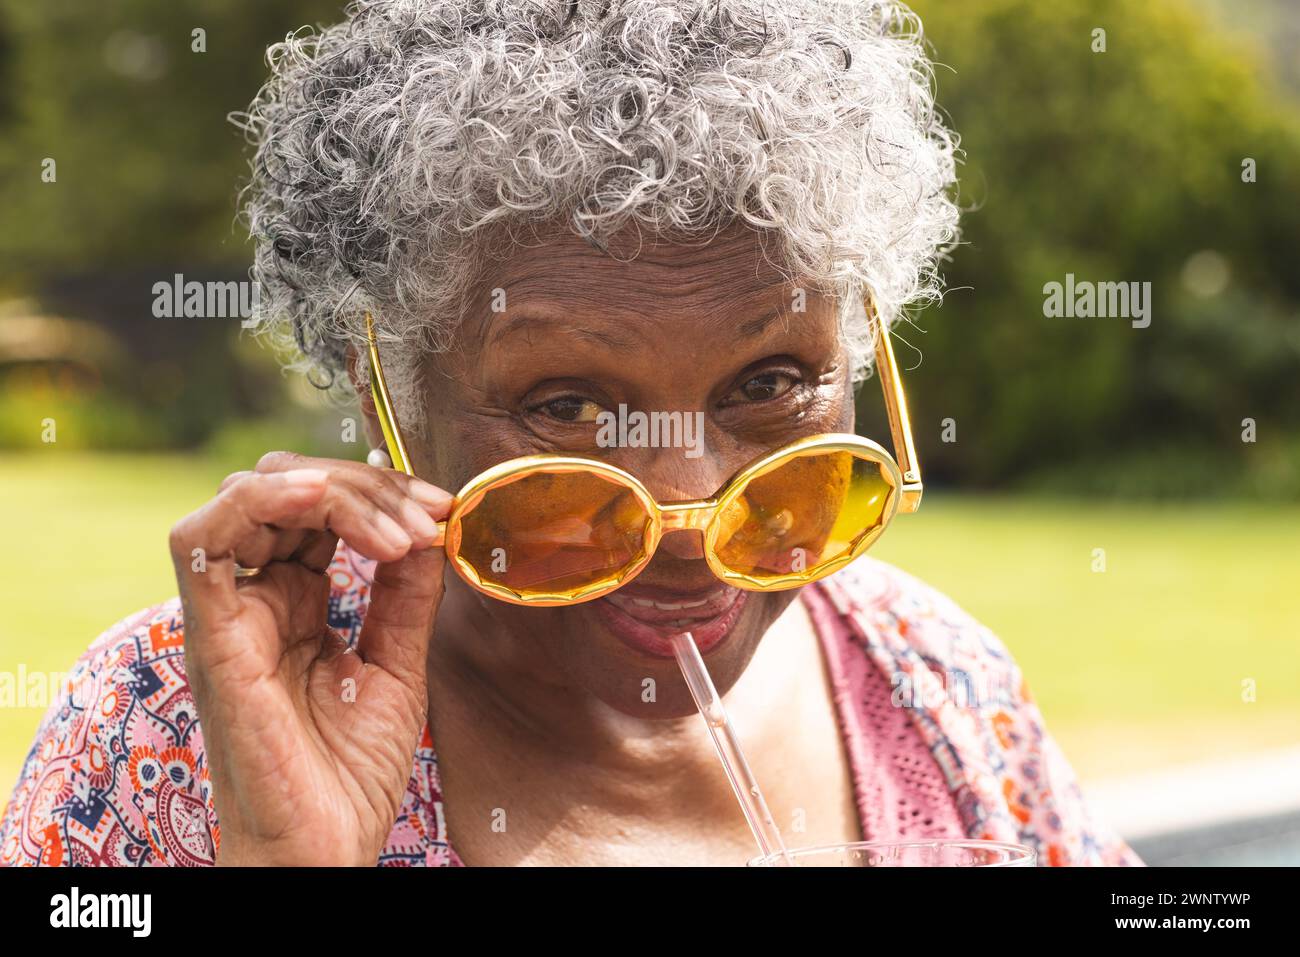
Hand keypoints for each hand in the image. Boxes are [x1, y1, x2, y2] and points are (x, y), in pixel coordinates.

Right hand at [169, 451, 451, 865]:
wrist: (325, 849)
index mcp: (296, 603)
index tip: (443, 511)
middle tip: (428, 518)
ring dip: (330, 492)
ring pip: (249, 498)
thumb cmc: (351, 774)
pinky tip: (320, 499)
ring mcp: (230, 615)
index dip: (381, 492)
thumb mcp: (398, 665)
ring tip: (395, 530)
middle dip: (366, 486)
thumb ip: (406, 596)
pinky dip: (258, 502)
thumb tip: (429, 526)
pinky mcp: (211, 638)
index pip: (322, 509)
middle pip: (289, 491)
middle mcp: (256, 600)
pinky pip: (199, 542)